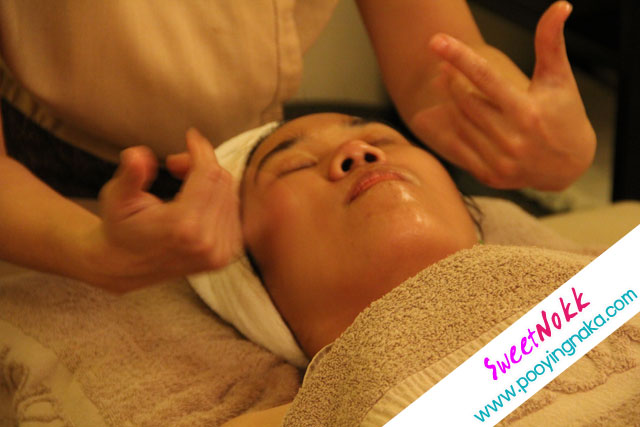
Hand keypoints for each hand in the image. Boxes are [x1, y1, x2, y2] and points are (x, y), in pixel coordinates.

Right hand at [95, 128, 241, 291]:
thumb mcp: (117, 198)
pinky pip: (234, 212)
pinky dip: (218, 198)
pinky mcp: (227, 255)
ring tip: (182, 181)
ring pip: (230, 194)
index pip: (209, 174)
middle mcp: (207, 242)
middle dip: (202, 163)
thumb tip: (137, 155)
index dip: (200, 150)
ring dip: (210, 180)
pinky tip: (196, 199)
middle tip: (175, 163)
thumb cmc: (120, 227)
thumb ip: (130, 176)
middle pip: (222, 181)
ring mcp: (220, 252)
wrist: (125, 266)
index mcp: (184, 227)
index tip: (190, 136)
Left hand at [409, 1, 595, 190]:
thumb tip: (560, 6)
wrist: (569, 167)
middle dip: (452, 79)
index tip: (436, 41)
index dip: (459, 57)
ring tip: (445, 82)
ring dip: (449, 100)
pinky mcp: (491, 175)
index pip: (485, 78)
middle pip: (466, 100)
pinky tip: (447, 110)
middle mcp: (513, 139)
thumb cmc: (565, 115)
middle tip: (443, 64)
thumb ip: (551, 42)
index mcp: (528, 112)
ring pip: (460, 123)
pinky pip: (459, 147)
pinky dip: (449, 127)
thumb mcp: (559, 79)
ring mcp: (500, 160)